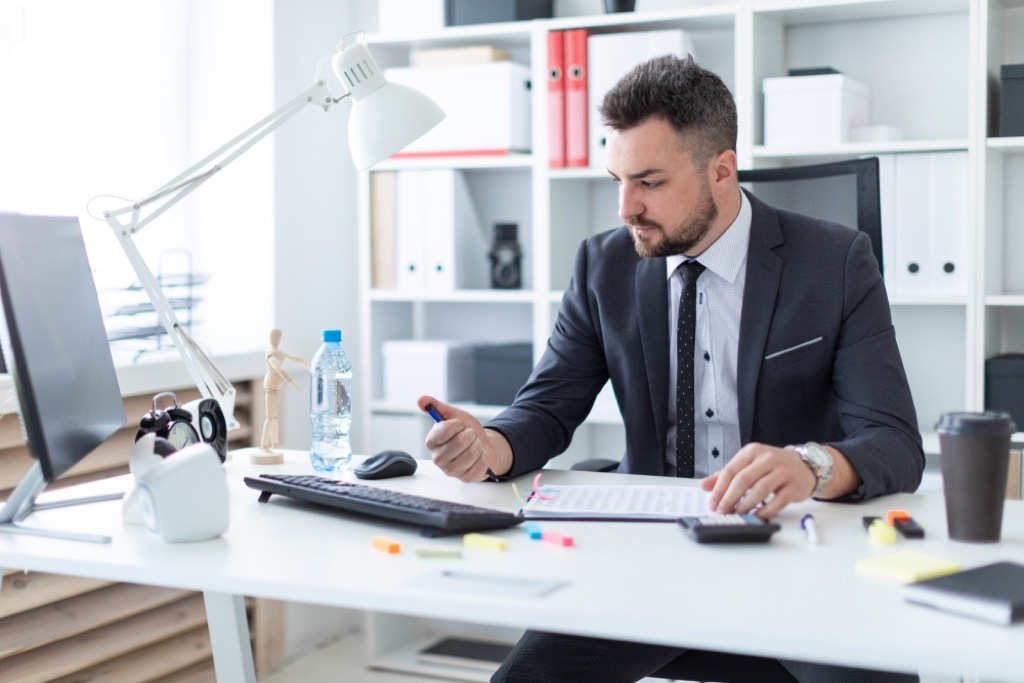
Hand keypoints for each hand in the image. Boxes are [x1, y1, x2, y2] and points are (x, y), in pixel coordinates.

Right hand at [417, 395, 506, 481]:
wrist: (482, 445)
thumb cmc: (465, 431)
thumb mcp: (453, 415)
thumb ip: (436, 406)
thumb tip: (421, 400)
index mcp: (431, 441)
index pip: (445, 429)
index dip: (457, 424)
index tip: (460, 424)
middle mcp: (437, 458)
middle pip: (461, 441)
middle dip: (471, 434)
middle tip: (469, 436)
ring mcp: (451, 470)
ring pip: (473, 452)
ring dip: (478, 445)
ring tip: (474, 445)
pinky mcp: (465, 478)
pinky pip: (481, 463)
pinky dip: (484, 456)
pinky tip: (479, 456)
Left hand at [699, 442, 815, 518]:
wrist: (804, 466)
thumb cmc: (772, 466)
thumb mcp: (748, 465)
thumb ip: (726, 475)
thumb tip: (703, 486)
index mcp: (752, 451)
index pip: (730, 470)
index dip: (719, 489)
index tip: (712, 504)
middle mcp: (767, 458)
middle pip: (743, 480)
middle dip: (729, 499)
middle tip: (722, 512)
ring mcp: (783, 471)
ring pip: (759, 489)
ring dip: (745, 506)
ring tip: (737, 515)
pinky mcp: (794, 485)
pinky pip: (777, 501)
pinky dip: (765, 510)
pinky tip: (756, 516)